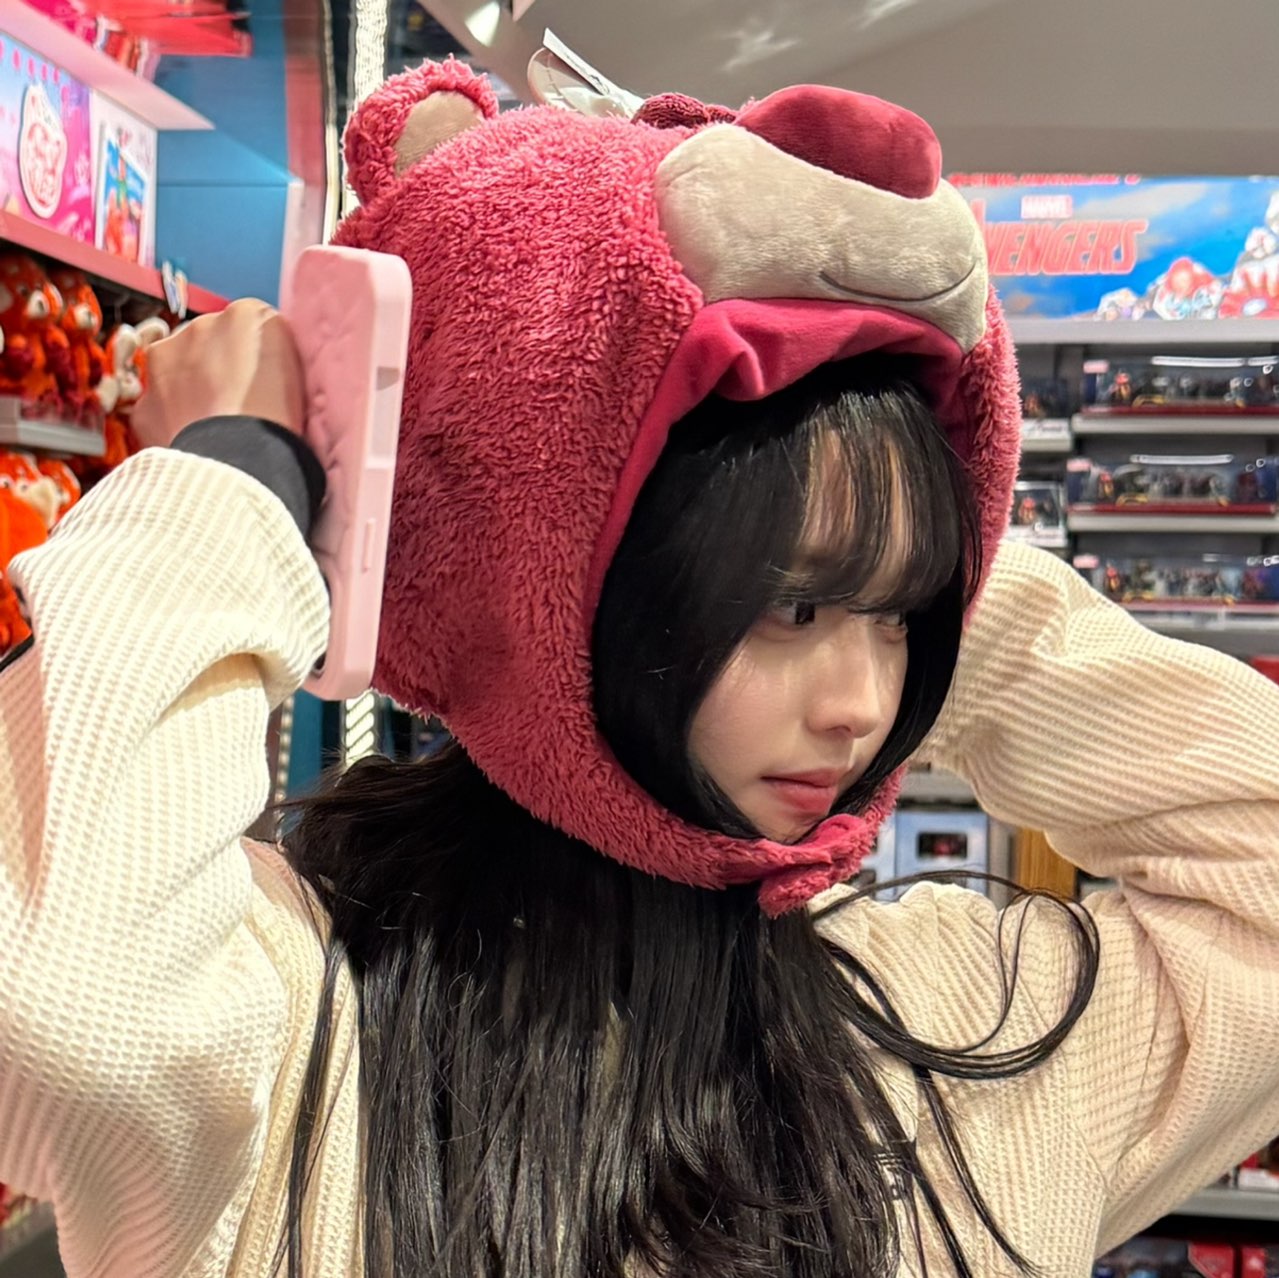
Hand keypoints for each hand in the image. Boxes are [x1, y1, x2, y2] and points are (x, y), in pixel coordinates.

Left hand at [131, 299, 304, 450]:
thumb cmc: (279, 423)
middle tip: (242, 403)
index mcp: (246, 316)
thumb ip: (276, 349)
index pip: (250, 324)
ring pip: (176, 367)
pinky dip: (174, 419)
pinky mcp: (143, 403)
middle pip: (208, 341)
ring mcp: (163, 363)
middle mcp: (199, 327)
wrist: (241, 467)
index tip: (265, 380)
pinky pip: (159, 406)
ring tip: (218, 423)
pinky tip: (197, 439)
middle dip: (218, 366)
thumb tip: (264, 352)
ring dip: (191, 387)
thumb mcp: (301, 372)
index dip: (256, 355)